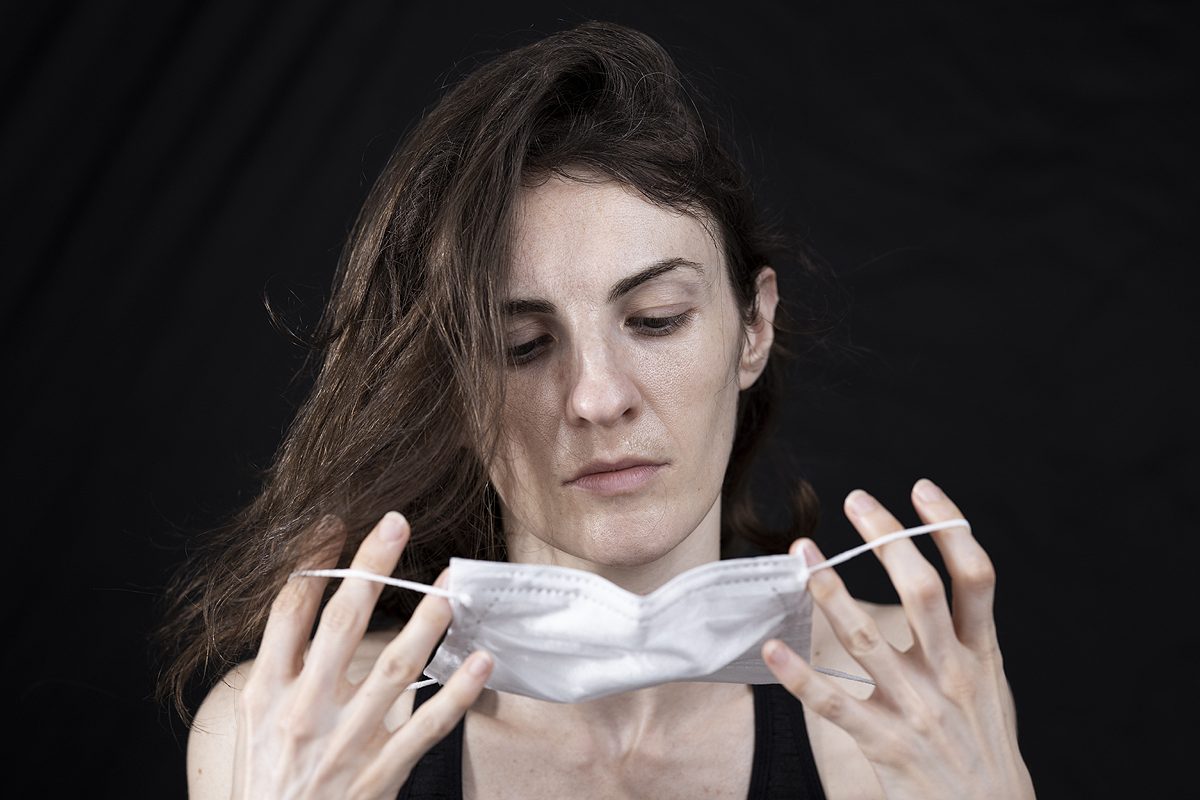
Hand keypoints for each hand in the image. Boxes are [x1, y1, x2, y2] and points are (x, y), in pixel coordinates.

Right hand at [232, 512, 492, 799]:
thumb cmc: (266, 784)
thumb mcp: (252, 723)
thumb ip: (280, 669)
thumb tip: (309, 604)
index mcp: (265, 694)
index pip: (288, 612)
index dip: (313, 562)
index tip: (336, 523)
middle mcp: (303, 712)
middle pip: (341, 625)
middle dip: (370, 569)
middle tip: (397, 523)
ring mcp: (344, 744)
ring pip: (393, 669)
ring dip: (426, 623)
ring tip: (450, 586)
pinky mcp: (379, 776)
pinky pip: (427, 727)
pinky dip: (457, 693)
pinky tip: (480, 660)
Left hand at [763, 480, 1034, 799]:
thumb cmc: (985, 752)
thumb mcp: (991, 690)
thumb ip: (967, 639)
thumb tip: (947, 585)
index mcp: (981, 655)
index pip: (976, 577)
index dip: (951, 528)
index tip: (922, 489)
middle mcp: (952, 675)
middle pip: (922, 593)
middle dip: (890, 540)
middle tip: (857, 499)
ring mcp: (918, 710)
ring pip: (867, 638)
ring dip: (830, 591)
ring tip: (802, 554)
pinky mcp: (886, 745)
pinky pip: (836, 704)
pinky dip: (801, 677)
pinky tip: (774, 649)